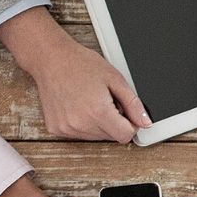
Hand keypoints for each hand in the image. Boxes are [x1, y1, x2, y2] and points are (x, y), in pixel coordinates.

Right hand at [0, 6, 151, 142]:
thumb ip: (133, 104)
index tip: (125, 112)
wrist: (50, 59)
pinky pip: (79, 134)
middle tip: (104, 100)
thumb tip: (145, 122)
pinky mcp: (56, 129)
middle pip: (111, 137)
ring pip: (96, 137)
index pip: (125, 136)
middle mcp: (81, 124)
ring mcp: (66, 128)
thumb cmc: (81, 64)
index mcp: (98, 112)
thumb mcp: (115, 79)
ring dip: (99, 124)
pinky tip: (77, 106)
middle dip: (114, 122)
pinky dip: (83, 124)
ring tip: (90, 101)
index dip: (130, 124)